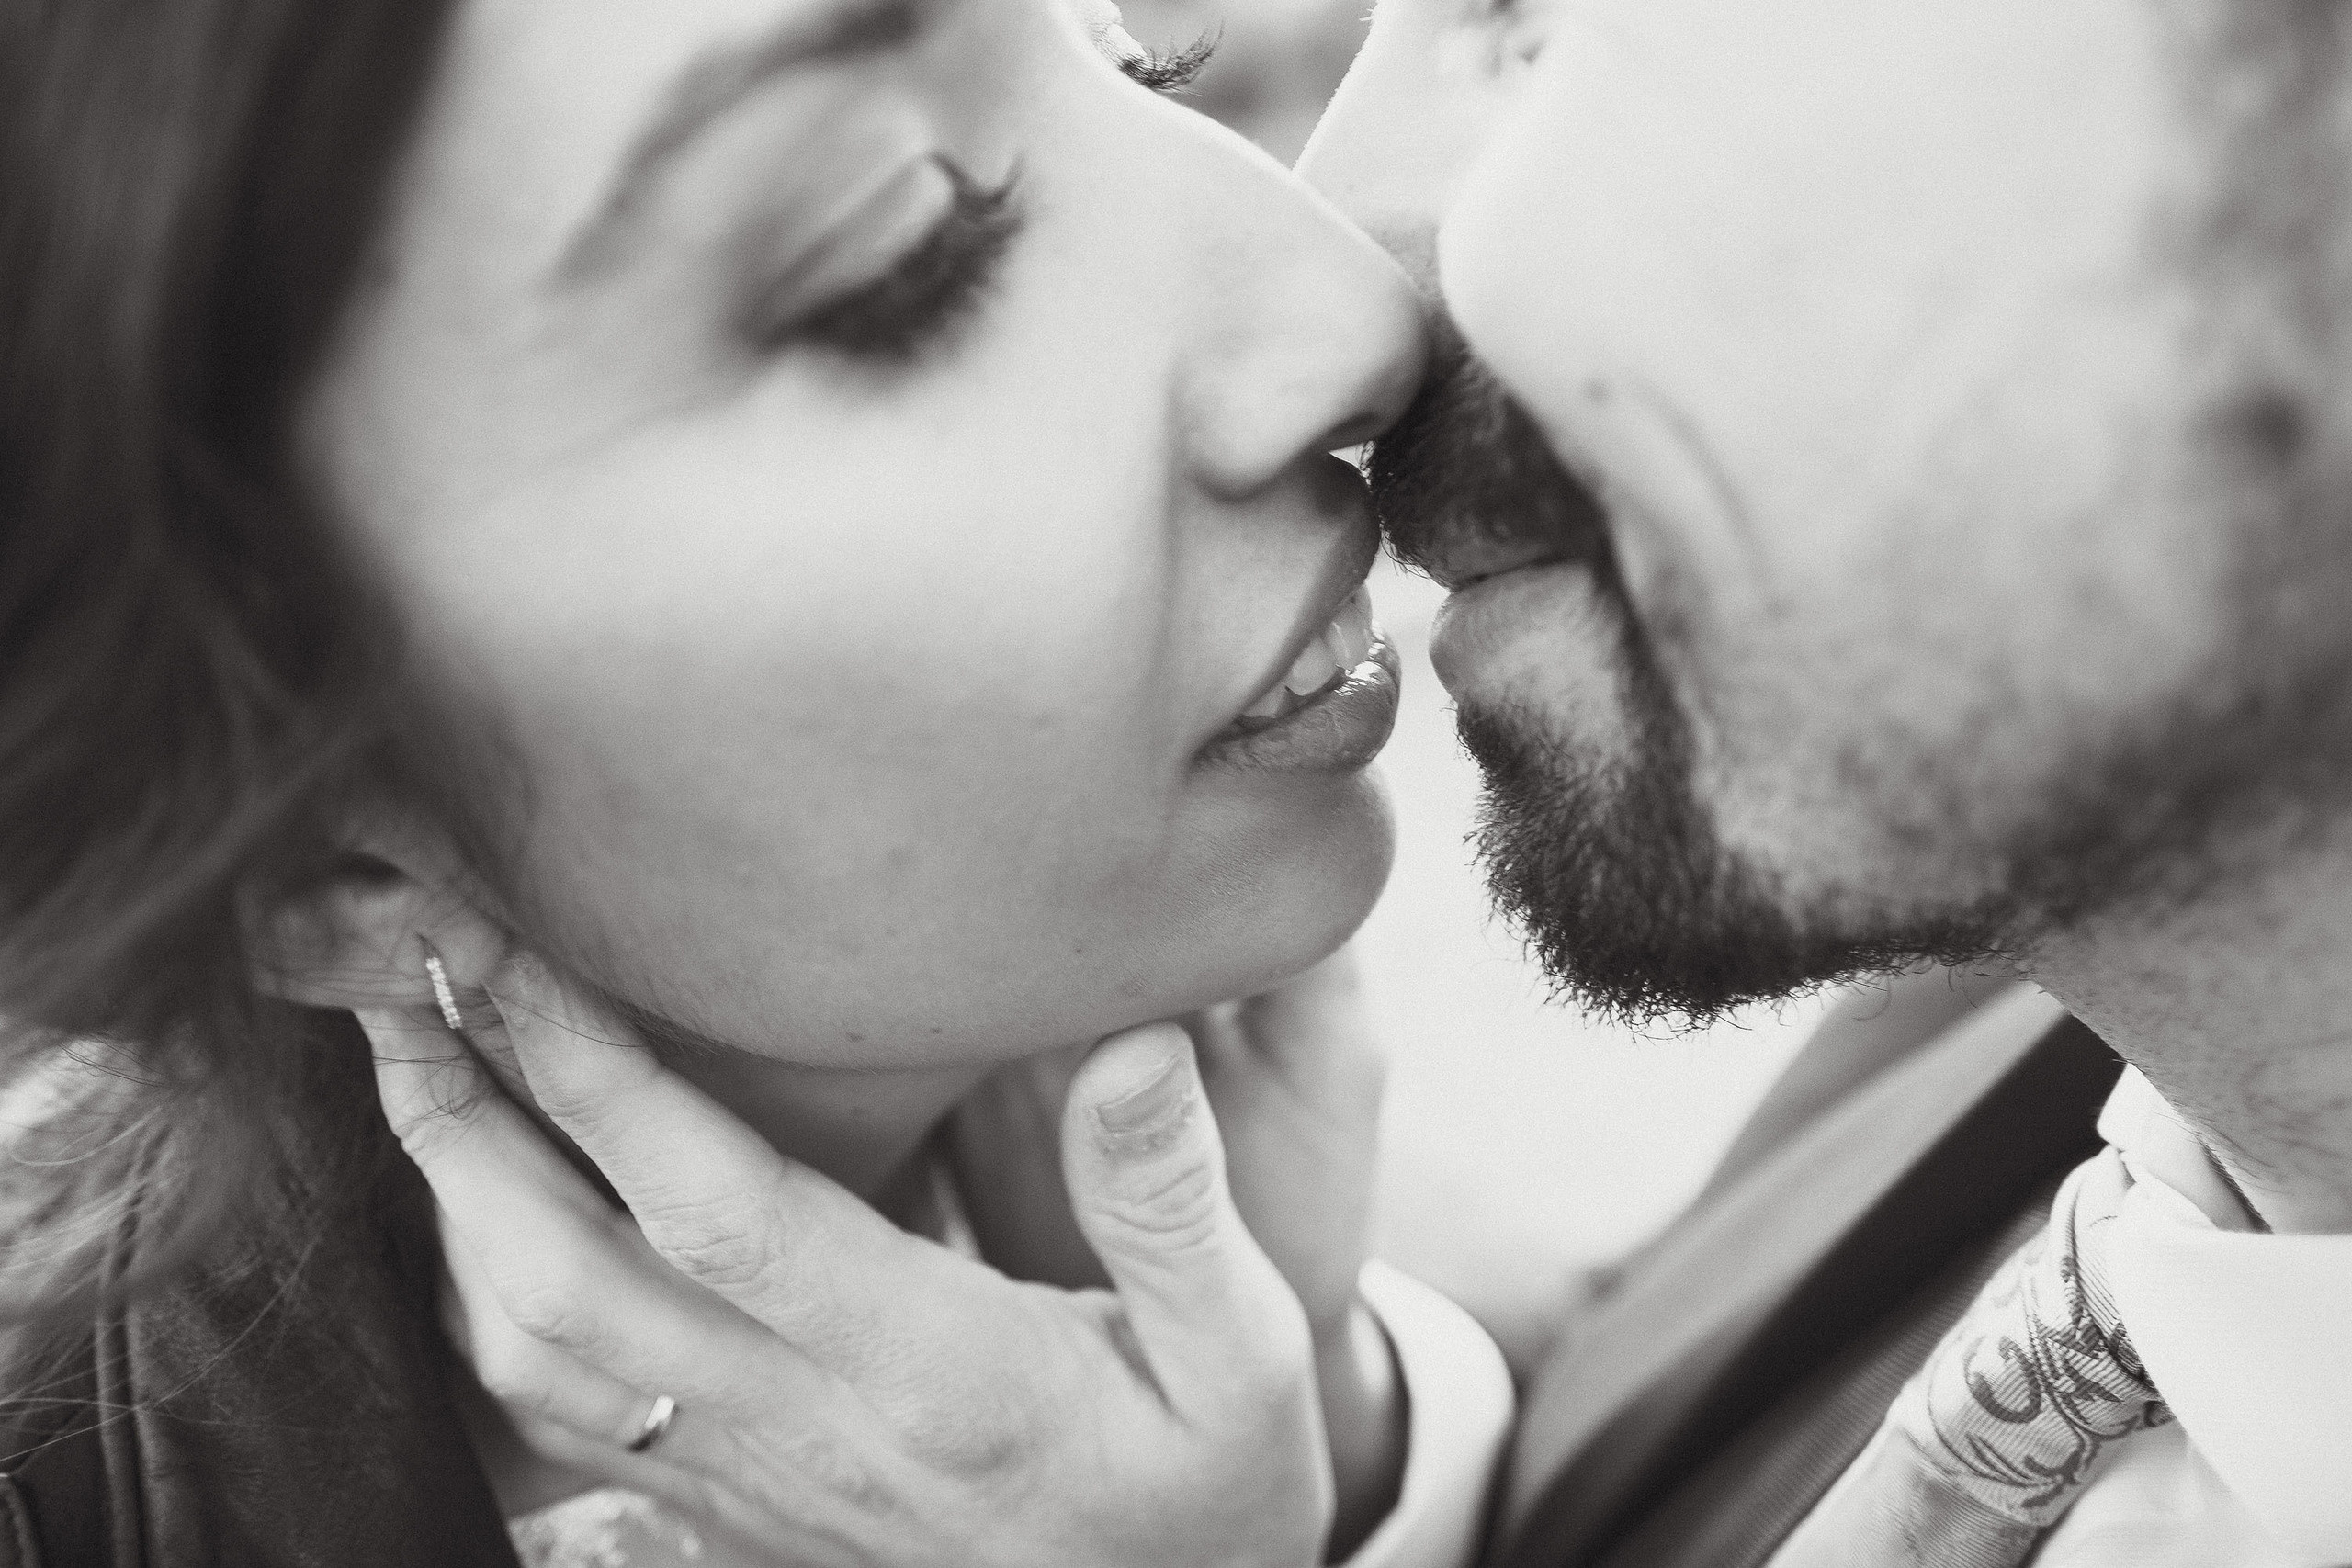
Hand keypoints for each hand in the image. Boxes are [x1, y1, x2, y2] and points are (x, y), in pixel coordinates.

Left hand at [362, 955, 1334, 1567]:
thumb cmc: (1207, 1481)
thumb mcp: (1243, 1351)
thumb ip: (1174, 1203)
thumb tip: (1132, 1049)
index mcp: (935, 1372)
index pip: (725, 1215)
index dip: (605, 1080)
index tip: (520, 951)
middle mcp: (810, 1430)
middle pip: (571, 1284)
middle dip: (465, 1126)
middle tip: (399, 975)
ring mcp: (749, 1482)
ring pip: (532, 1360)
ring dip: (448, 1212)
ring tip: (411, 1066)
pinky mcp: (725, 1510)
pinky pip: (545, 1428)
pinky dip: (471, 1313)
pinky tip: (459, 1223)